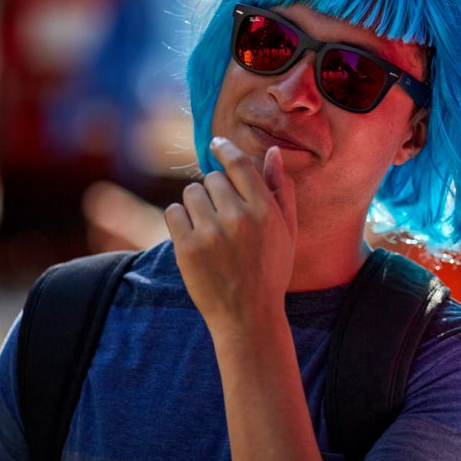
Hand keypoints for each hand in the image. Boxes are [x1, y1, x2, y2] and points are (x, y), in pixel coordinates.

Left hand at [165, 137, 297, 339]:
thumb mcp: (286, 230)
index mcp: (265, 211)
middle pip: (213, 178)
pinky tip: (194, 236)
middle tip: (222, 214)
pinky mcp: (187, 248)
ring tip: (209, 227)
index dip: (225, 149)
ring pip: (191, 192)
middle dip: (215, 190)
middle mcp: (238, 218)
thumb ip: (281, 188)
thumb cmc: (271, 270)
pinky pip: (173, 211)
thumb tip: (271, 151)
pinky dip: (180, 219)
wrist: (248, 316)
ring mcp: (211, 233)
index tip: (216, 144)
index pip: (239, 163)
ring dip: (197, 203)